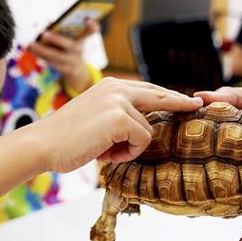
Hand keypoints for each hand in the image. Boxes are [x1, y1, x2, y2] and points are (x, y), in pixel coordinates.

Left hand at [27, 19, 100, 93]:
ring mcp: (71, 61)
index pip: (92, 31)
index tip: (88, 18)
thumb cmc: (72, 46)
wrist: (77, 69)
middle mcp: (78, 50)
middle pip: (69, 45)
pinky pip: (49, 61)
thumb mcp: (72, 37)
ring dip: (41, 50)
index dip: (92, 26)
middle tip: (44, 33)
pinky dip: (38, 54)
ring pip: (55, 56)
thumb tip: (48, 23)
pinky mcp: (62, 68)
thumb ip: (62, 28)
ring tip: (30, 44)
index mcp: (82, 39)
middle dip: (56, 39)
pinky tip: (29, 48)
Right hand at [29, 77, 202, 172]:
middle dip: (181, 102)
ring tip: (105, 152)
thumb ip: (117, 117)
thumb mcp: (94, 119)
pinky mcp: (120, 118)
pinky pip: (141, 140)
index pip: (147, 89)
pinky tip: (106, 154)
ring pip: (147, 129)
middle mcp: (116, 88)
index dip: (169, 96)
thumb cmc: (64, 139)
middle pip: (159, 95)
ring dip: (130, 148)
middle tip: (199, 105)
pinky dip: (127, 153)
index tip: (189, 99)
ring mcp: (119, 101)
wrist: (42, 144)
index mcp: (109, 85)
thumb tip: (142, 127)